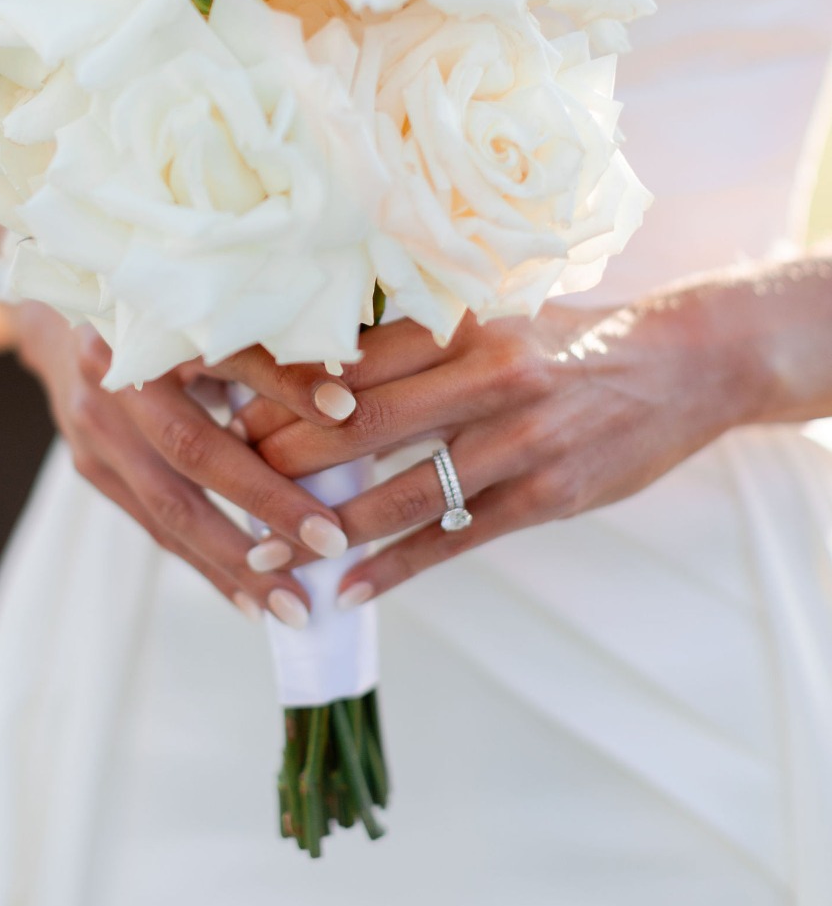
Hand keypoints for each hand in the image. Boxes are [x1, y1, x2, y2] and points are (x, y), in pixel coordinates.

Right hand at [9, 303, 365, 621]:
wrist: (63, 324)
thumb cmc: (161, 314)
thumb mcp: (210, 314)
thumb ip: (271, 346)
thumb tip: (346, 395)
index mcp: (151, 324)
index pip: (227, 356)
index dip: (285, 383)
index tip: (347, 413)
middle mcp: (113, 377)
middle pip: (193, 451)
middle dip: (265, 505)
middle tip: (332, 542)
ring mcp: (95, 429)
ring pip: (169, 507)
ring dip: (236, 561)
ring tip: (293, 604)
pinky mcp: (92, 467)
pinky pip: (155, 526)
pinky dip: (207, 564)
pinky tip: (250, 599)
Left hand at [223, 292, 765, 603]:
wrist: (681, 364)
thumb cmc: (566, 338)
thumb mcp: (493, 315)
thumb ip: (416, 336)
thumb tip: (316, 362)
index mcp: (461, 323)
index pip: (348, 361)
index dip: (278, 394)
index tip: (224, 417)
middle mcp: (486, 375)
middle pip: (358, 425)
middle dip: (281, 464)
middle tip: (224, 490)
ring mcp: (518, 440)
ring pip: (399, 493)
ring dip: (326, 532)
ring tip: (269, 560)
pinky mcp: (545, 495)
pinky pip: (454, 539)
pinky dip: (395, 568)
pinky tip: (349, 591)